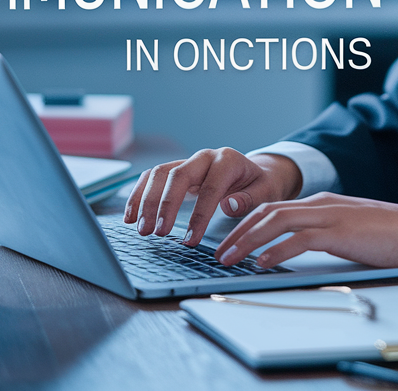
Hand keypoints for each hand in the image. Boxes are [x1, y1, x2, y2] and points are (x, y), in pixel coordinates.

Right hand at [124, 148, 302, 246]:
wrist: (254, 171)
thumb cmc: (260, 184)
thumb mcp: (267, 191)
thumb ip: (251, 198)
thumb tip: (230, 205)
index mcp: (228, 161)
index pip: (210, 187)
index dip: (199, 214)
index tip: (191, 240)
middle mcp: (203, 157)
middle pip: (177, 176)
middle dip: (165, 205)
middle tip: (157, 233)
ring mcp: (187, 161)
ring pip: (159, 174)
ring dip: (147, 201)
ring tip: (141, 229)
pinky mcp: (175, 170)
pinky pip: (151, 178)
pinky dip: (138, 195)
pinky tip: (130, 216)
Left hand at [213, 192, 397, 278]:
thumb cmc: (390, 235)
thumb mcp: (350, 231)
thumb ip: (324, 235)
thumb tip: (296, 251)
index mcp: (321, 203)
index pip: (273, 209)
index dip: (246, 224)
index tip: (228, 241)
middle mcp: (321, 204)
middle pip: (267, 213)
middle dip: (237, 232)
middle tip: (218, 252)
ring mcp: (330, 216)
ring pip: (276, 222)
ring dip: (248, 241)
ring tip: (230, 259)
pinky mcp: (341, 232)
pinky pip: (300, 239)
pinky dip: (277, 250)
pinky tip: (262, 262)